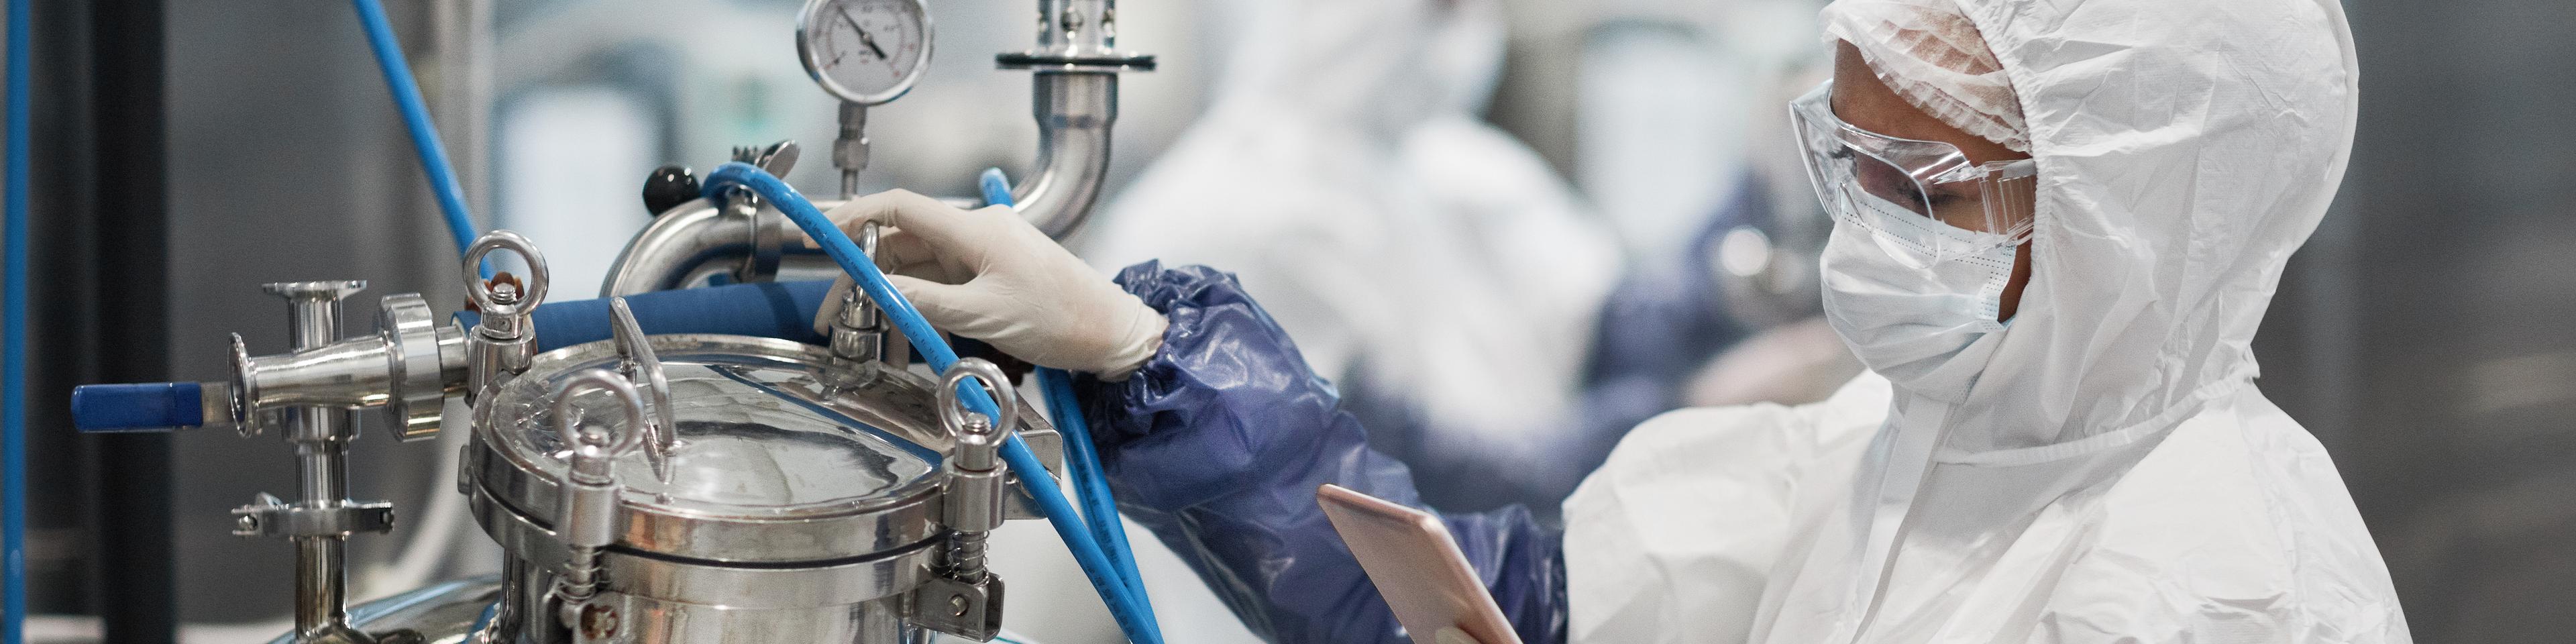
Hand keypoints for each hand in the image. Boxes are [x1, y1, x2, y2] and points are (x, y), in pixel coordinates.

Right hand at [811, 190, 1165, 378]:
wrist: (1112, 332)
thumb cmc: (1063, 319)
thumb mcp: (985, 315)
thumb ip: (925, 301)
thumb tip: (878, 291)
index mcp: (976, 229)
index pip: (901, 208)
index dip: (856, 217)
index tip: (823, 235)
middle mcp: (977, 232)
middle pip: (903, 240)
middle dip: (863, 272)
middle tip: (835, 310)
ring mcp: (986, 252)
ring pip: (919, 264)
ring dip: (888, 291)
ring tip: (861, 326)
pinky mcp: (993, 273)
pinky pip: (942, 281)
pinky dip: (917, 300)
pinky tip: (901, 326)